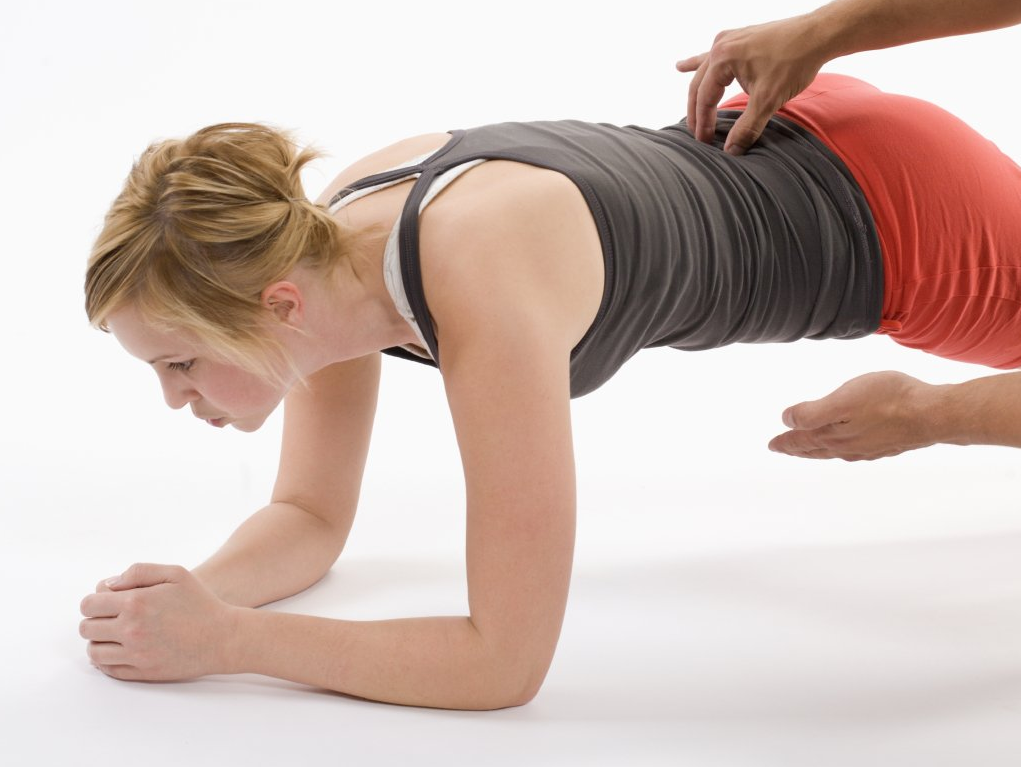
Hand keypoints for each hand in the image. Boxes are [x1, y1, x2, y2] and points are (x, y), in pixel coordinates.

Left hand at [79, 563, 241, 680]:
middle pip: (87, 629)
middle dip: (94, 621)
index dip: (93, 602)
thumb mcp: (175, 574)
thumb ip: (139, 572)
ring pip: (94, 652)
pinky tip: (120, 651)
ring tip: (114, 636)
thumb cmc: (200, 602)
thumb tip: (108, 585)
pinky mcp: (142, 671)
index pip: (89, 605)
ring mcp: (135, 653)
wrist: (222, 637)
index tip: (104, 603)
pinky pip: (109, 670)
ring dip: (99, 642)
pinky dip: (107, 661)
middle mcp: (130, 629)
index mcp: (135, 602)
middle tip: (109, 619)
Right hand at [676, 15, 827, 154]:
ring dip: (694, 82)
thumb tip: (731, 151)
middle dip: (697, 109)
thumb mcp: (768, 100)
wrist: (818, 34)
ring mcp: (730, 39)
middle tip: (697, 132)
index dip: (703, 123)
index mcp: (721, 59)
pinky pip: (714, 56)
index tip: (706, 141)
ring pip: (705, 69)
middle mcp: (720, 46)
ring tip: (677, 78)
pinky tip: (685, 65)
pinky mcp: (741, 38)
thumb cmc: (794, 61)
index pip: (704, 98)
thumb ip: (747, 127)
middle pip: (700, 84)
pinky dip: (699, 62)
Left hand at [768, 371, 942, 460]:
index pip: (800, 440)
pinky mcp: (886, 444)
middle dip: (797, 447)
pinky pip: (854, 450)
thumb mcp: (842, 400)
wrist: (932, 414)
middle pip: (815, 448)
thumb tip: (787, 421)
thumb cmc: (888, 401)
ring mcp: (868, 448)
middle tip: (783, 448)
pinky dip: (841, 449)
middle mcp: (847, 447)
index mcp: (832, 436)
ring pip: (834, 450)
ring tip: (810, 449)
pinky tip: (847, 447)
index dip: (784, 441)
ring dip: (817, 449)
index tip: (772, 444)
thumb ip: (811, 413)